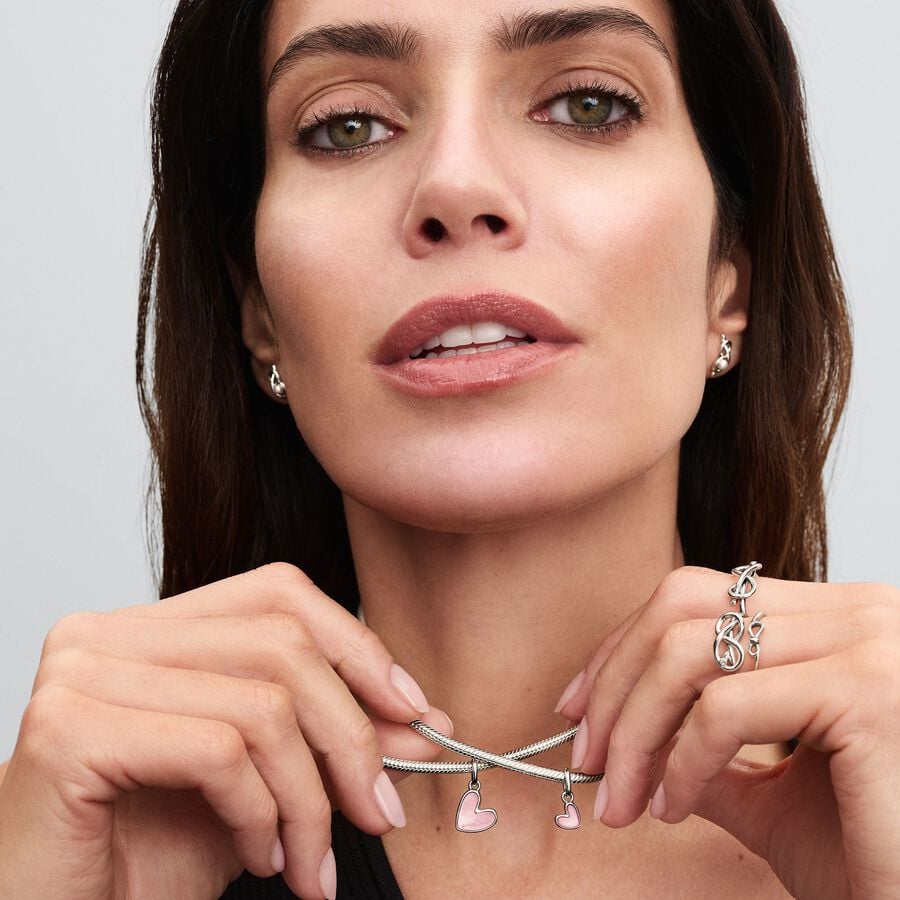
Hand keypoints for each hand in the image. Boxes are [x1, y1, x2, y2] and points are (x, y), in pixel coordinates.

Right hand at [0, 562, 451, 899]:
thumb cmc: (146, 855)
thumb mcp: (264, 783)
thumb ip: (333, 738)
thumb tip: (423, 716)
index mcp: (153, 628)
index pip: (280, 593)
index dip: (358, 646)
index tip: (413, 710)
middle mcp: (110, 633)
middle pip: (282, 643)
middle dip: (351, 734)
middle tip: (379, 811)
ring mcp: (83, 673)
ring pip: (262, 704)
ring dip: (310, 798)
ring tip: (308, 860)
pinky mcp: (69, 729)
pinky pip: (219, 751)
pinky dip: (261, 816)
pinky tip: (258, 860)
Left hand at [554, 565, 899, 899]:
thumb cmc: (874, 858)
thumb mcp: (771, 793)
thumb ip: (704, 750)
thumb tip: (628, 734)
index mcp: (838, 621)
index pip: (700, 595)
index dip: (624, 644)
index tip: (580, 705)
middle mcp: (859, 612)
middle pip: (683, 606)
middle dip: (615, 683)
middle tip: (585, 756)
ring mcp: (869, 642)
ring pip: (691, 651)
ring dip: (634, 728)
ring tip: (621, 796)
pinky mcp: (869, 692)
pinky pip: (727, 710)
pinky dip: (678, 761)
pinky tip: (672, 807)